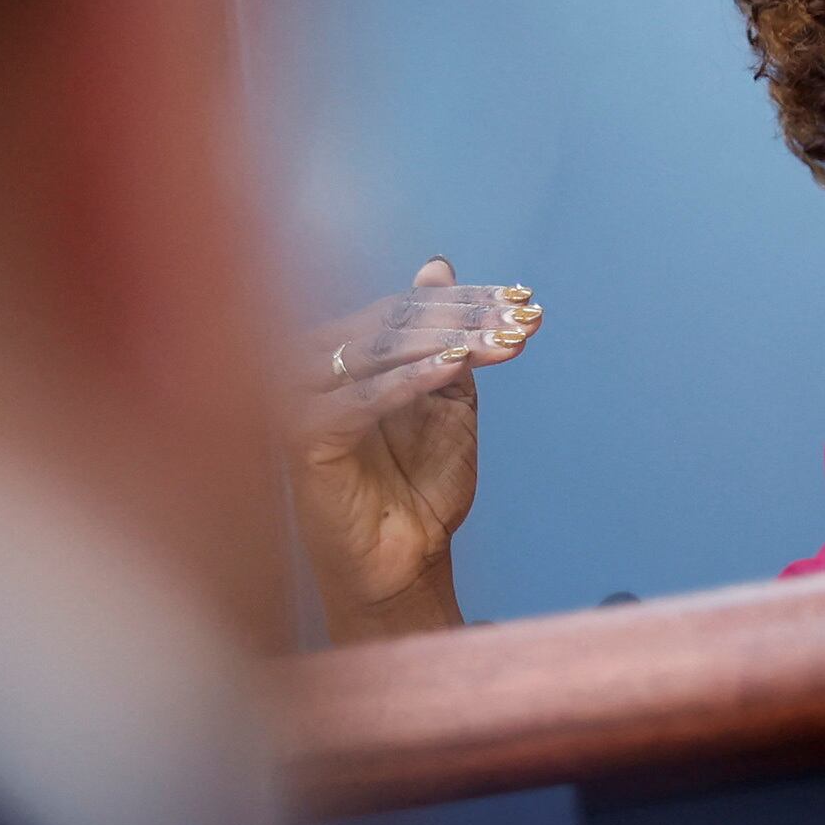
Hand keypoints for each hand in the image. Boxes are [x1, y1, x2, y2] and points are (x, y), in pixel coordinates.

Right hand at [284, 257, 543, 640]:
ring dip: (450, 341)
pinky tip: (455, 368)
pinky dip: (411, 379)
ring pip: (380, 351)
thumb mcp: (447, 402)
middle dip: (467, 318)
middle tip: (524, 318)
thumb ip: (445, 340)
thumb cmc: (421, 485)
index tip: (527, 299)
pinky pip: (363, 398)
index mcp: (339, 351)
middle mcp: (309, 365)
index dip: (468, 301)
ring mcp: (298, 398)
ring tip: (506, 341)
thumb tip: (437, 265)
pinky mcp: (301, 435)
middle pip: (394, 322)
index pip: (405, 308)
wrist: (403, 559)